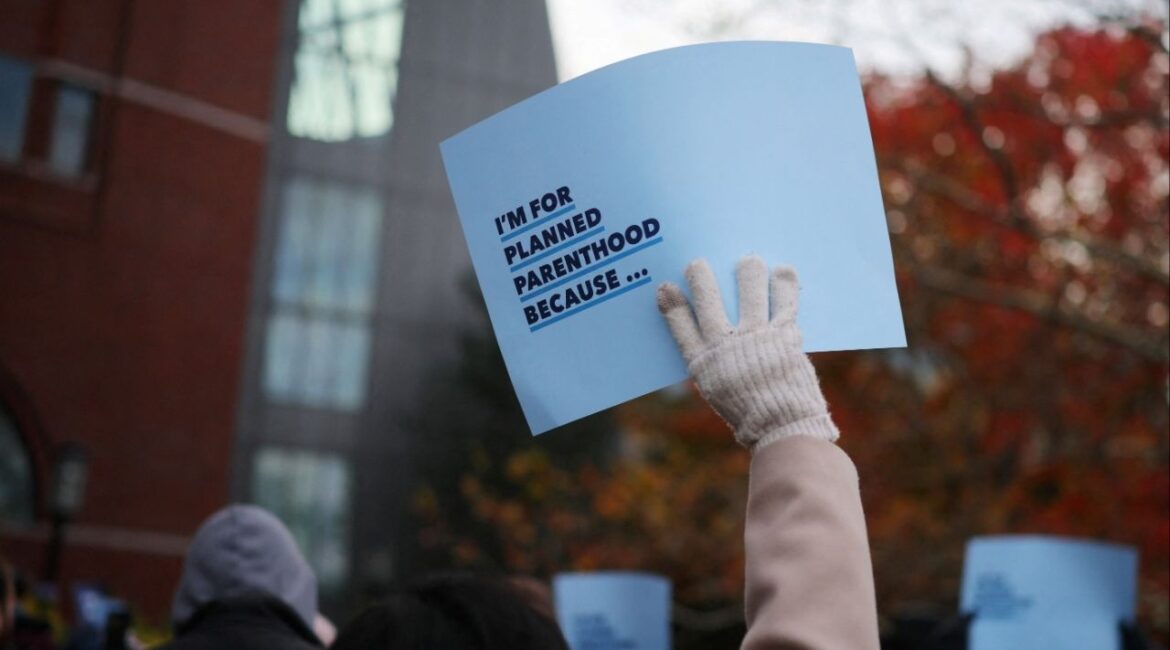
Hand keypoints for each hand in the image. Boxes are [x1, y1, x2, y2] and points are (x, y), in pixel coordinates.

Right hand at [656, 256, 838, 452]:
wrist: (782, 427)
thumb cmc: (749, 412)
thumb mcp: (718, 389)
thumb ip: (713, 362)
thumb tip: (713, 334)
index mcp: (703, 362)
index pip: (680, 325)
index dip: (672, 304)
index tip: (667, 287)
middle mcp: (726, 344)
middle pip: (707, 297)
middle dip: (700, 275)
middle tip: (699, 264)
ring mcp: (756, 335)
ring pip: (748, 286)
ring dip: (747, 270)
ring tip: (748, 263)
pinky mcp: (784, 333)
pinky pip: (785, 299)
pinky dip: (784, 283)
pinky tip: (782, 271)